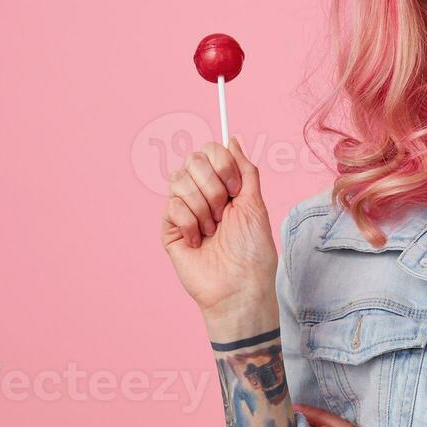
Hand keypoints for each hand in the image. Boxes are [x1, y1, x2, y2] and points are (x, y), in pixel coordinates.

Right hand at [160, 138, 277, 317]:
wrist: (240, 286)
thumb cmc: (252, 251)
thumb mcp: (256, 204)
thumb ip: (245, 170)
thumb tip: (232, 139)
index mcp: (224, 186)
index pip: (210, 151)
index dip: (222, 164)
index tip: (236, 188)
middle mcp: (202, 194)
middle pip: (192, 160)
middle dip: (214, 187)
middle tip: (224, 213)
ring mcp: (184, 210)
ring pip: (179, 181)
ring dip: (203, 208)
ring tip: (212, 230)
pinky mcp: (170, 229)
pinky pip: (172, 206)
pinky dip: (191, 224)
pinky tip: (198, 241)